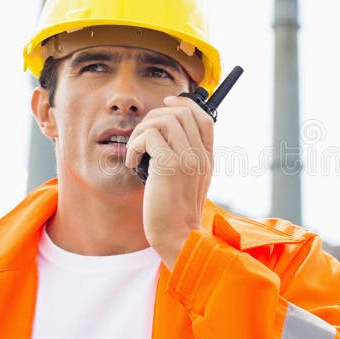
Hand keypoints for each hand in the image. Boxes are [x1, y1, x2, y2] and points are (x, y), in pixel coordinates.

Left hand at [126, 95, 213, 268]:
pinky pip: (148, 136)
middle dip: (155, 116)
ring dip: (141, 131)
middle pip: (181, 111)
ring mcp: (187, 158)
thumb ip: (185, 158)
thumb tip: (163, 136)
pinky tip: (132, 163)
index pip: (202, 116)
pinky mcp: (169, 165)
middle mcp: (200, 154)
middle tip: (142, 136)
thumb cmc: (177, 212)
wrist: (178, 235)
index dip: (183, 103)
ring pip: (163, 119)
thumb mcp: (189, 181)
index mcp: (207, 157)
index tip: (165, 104)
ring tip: (136, 151)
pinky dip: (134, 145)